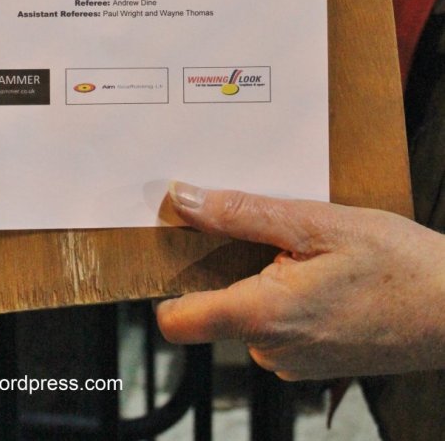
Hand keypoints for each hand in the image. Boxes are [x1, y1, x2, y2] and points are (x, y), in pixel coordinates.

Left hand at [156, 182, 444, 379]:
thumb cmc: (397, 262)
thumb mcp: (317, 222)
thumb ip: (243, 213)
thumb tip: (185, 200)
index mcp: (264, 315)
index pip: (177, 321)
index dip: (164, 282)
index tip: (172, 245)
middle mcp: (271, 349)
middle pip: (214, 305)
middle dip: (229, 265)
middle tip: (268, 229)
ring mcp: (293, 361)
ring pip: (248, 312)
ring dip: (263, 278)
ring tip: (306, 251)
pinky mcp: (312, 362)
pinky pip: (277, 325)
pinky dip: (286, 295)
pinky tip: (322, 273)